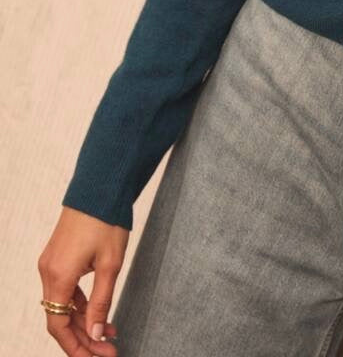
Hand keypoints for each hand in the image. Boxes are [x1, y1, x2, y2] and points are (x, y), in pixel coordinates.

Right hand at [38, 206, 128, 355]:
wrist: (100, 186)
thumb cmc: (106, 221)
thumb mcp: (110, 264)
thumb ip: (101, 302)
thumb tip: (95, 334)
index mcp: (57, 276)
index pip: (58, 326)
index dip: (76, 347)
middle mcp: (48, 272)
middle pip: (59, 319)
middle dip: (82, 338)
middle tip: (108, 350)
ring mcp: (51, 264)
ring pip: (62, 305)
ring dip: (83, 323)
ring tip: (109, 334)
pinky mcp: (59, 257)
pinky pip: (65, 290)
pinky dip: (80, 305)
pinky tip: (98, 313)